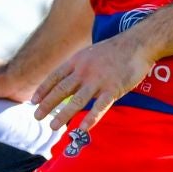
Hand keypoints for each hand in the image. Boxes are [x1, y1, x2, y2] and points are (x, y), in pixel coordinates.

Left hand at [31, 31, 156, 133]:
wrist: (138, 42)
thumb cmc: (114, 50)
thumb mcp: (90, 53)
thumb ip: (78, 67)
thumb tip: (66, 81)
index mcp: (77, 61)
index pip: (55, 77)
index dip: (43, 90)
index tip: (33, 101)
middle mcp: (84, 71)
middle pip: (61, 90)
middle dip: (47, 105)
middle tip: (36, 117)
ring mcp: (98, 80)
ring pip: (77, 101)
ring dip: (63, 115)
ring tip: (52, 126)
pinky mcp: (113, 89)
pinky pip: (99, 107)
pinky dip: (90, 119)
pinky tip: (81, 129)